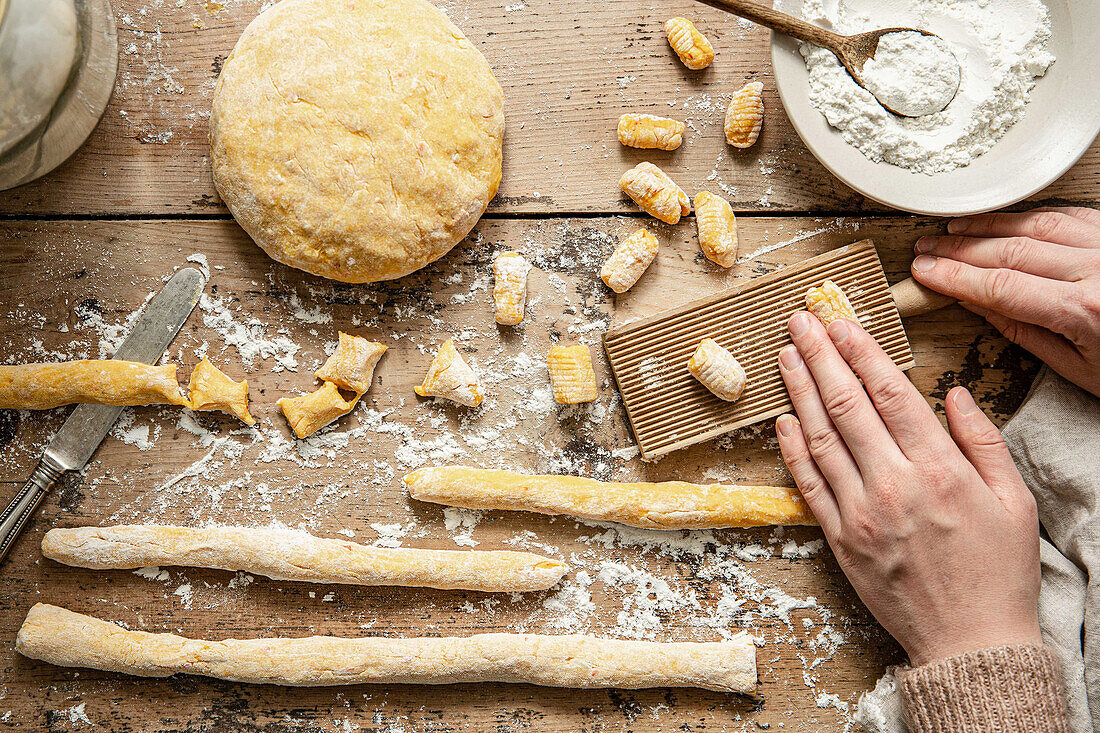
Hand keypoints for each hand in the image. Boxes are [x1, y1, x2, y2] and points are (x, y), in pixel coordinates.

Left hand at [774, 312, 1040, 666]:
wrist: (971, 643)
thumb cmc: (999, 571)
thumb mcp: (1015, 501)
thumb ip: (984, 440)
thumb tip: (954, 392)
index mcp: (940, 469)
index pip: (890, 394)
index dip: (861, 352)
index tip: (840, 323)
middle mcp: (894, 484)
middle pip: (847, 405)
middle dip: (821, 356)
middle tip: (800, 321)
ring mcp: (861, 513)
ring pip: (821, 438)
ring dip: (800, 391)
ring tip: (785, 356)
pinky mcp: (840, 540)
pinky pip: (808, 486)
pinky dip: (793, 449)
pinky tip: (783, 419)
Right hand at [911, 207, 1099, 396]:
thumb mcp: (1077, 367)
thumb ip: (1022, 332)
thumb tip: (974, 303)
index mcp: (1083, 310)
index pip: (999, 285)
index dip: (954, 276)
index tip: (925, 272)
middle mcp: (1097, 271)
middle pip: (1010, 250)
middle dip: (959, 249)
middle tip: (927, 248)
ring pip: (1035, 225)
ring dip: (987, 226)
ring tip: (953, 230)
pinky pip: (1068, 214)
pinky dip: (1029, 216)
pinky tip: (1005, 220)